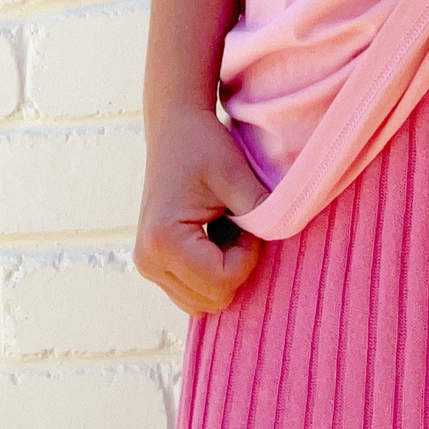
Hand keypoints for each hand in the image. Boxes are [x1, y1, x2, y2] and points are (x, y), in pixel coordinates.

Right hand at [135, 104, 271, 314]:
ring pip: (201, 302)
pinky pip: (191, 292)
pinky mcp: (153, 263)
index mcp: (164, 241)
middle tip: (238, 224)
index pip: (221, 282)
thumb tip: (282, 236)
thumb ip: (259, 210)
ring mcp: (147, 265)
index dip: (248, 256)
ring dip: (223, 272)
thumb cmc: (203, 145)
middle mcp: (148, 261)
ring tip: (225, 229)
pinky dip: (210, 273)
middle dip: (236, 266)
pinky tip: (214, 238)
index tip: (247, 219)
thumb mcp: (235, 174)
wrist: (174, 126)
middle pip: (212, 299)